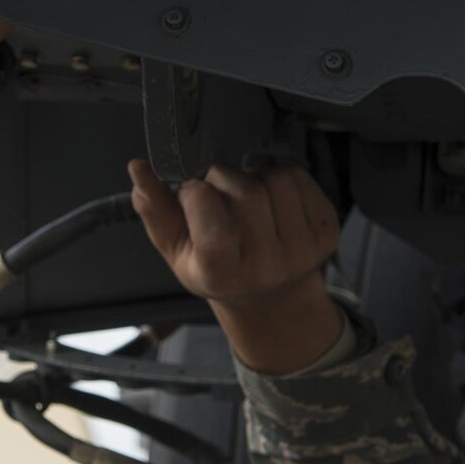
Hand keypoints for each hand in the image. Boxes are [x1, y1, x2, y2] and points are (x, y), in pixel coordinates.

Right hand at [128, 160, 345, 373]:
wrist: (270, 294)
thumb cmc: (215, 268)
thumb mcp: (177, 250)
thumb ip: (154, 211)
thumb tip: (137, 168)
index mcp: (222, 273)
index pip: (211, 217)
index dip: (196, 193)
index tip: (191, 194)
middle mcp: (267, 266)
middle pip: (246, 190)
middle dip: (224, 178)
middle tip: (218, 195)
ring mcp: (303, 250)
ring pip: (275, 178)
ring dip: (254, 175)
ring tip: (244, 197)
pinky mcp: (327, 231)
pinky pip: (300, 178)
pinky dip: (279, 176)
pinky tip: (270, 199)